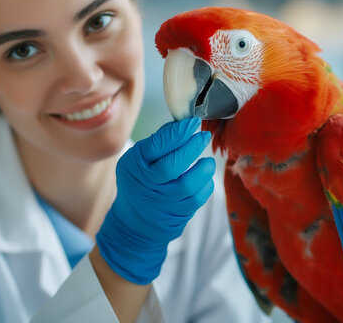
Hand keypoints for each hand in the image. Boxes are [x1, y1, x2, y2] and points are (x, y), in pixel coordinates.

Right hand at [96, 117, 214, 284]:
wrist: (135, 220)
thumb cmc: (140, 180)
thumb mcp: (138, 158)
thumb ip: (158, 141)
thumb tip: (183, 124)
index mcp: (136, 165)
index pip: (157, 146)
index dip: (178, 132)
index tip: (193, 122)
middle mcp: (148, 185)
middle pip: (172, 165)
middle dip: (192, 147)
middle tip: (204, 136)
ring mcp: (164, 202)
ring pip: (188, 185)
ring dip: (203, 169)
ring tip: (207, 161)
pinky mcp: (178, 214)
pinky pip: (198, 198)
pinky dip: (205, 185)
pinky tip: (204, 178)